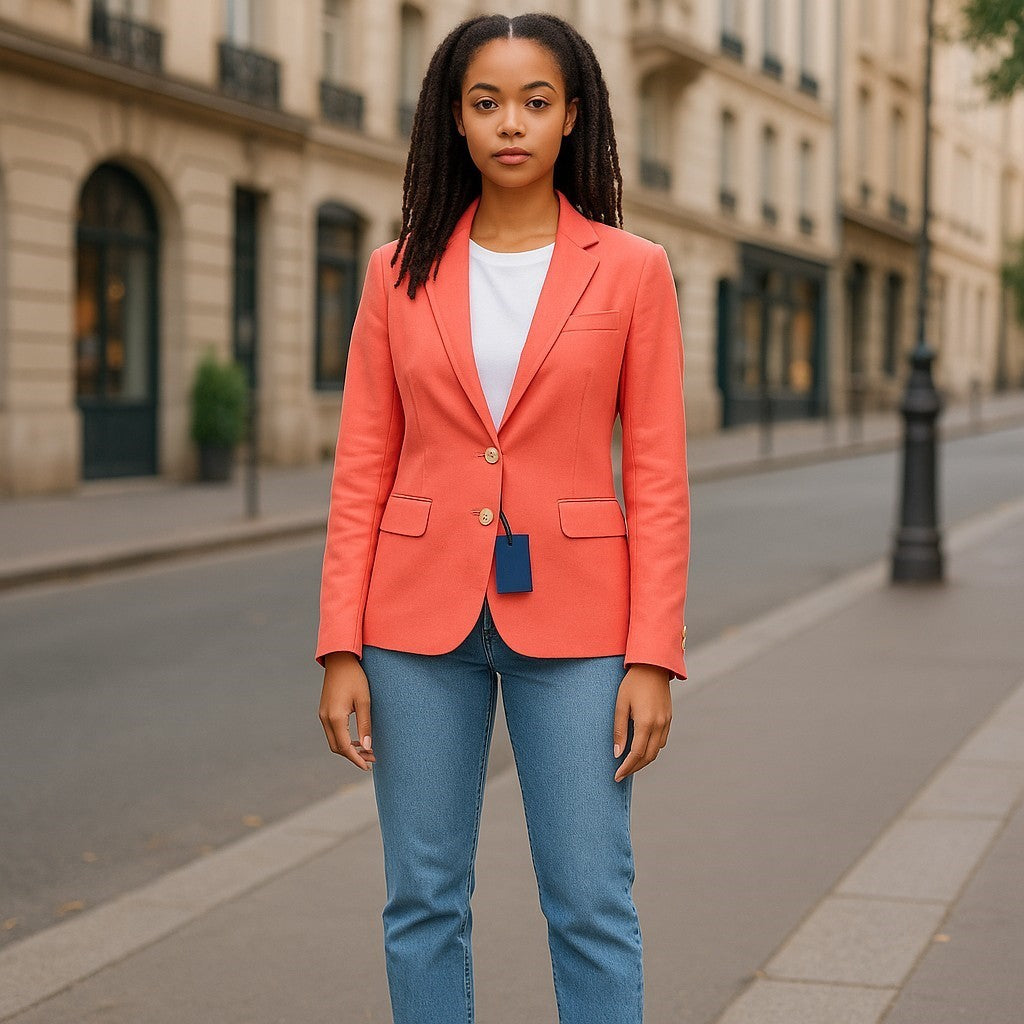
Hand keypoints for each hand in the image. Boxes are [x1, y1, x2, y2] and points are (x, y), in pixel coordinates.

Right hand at [318, 652, 375, 771]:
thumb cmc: (355, 678)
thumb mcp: (364, 701)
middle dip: (354, 756)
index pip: (345, 747)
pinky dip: (344, 739)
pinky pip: (332, 732)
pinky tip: (357, 739)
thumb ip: (365, 725)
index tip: (368, 767)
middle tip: (372, 758)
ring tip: (367, 750)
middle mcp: (325, 719)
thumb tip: (367, 746)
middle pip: (337, 748)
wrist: (340, 660)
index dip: (356, 759)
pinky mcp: (324, 711)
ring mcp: (323, 715)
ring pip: (334, 741)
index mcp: (335, 717)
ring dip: (349, 748)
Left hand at [613, 664, 671, 781]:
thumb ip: (619, 730)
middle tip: (621, 773)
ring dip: (644, 760)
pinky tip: (641, 748)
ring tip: (630, 763)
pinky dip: (652, 749)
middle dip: (635, 767)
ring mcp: (666, 722)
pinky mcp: (669, 718)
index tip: (617, 776)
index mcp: (645, 723)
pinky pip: (662, 740)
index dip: (626, 767)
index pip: (636, 754)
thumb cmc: (632, 683)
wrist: (653, 666)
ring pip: (656, 750)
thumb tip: (617, 753)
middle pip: (648, 756)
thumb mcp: (620, 705)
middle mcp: (659, 725)